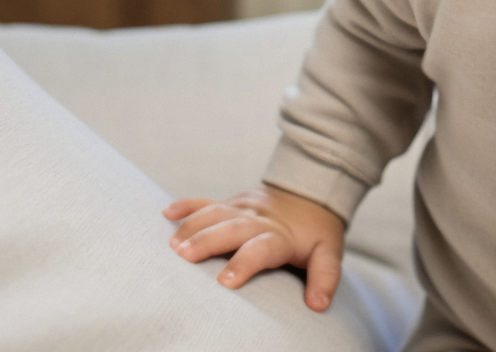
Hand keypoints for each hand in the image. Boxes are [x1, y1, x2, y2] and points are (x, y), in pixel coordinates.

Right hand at [163, 185, 347, 310]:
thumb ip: (325, 278)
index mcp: (281, 235)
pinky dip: (187, 206)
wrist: (312, 192)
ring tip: (172, 246)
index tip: (225, 281)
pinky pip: (207, 201)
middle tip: (184, 256)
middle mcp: (259, 219)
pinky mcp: (232, 202)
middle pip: (231, 228)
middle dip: (207, 241)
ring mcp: (243, 208)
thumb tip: (318, 305)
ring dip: (192, 226)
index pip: (262, 248)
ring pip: (215, 213)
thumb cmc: (316, 231)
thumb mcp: (329, 253)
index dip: (244, 263)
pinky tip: (167, 212)